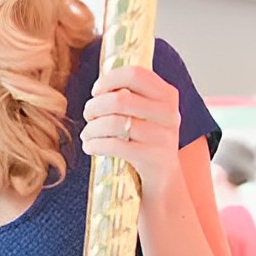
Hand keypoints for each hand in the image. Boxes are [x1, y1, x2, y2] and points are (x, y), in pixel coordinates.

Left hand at [81, 64, 182, 201]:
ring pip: (114, 123)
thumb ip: (131, 95)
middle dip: (94, 107)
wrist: (163, 180)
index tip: (96, 91)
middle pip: (120, 99)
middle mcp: (168, 113)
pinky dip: (95, 144)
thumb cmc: (146, 141)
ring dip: (92, 128)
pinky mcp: (152, 158)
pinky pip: (114, 145)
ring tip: (87, 134)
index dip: (109, 80)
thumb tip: (99, 84)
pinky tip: (90, 147)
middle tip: (88, 115)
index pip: (135, 74)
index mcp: (167, 95)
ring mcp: (162, 136)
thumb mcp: (147, 114)